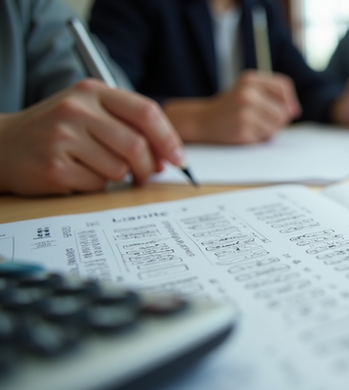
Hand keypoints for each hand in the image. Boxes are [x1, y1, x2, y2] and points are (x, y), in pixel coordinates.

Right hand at [0, 79, 184, 195]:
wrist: (4, 144)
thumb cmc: (57, 129)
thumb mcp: (90, 112)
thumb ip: (129, 125)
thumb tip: (169, 156)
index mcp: (92, 91)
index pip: (145, 112)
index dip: (168, 138)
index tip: (178, 158)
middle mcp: (77, 110)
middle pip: (136, 145)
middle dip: (149, 167)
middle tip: (147, 175)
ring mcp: (63, 138)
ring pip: (119, 168)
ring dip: (120, 176)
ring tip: (100, 169)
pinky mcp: (55, 167)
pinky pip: (98, 185)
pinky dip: (97, 186)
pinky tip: (79, 174)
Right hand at [164, 71, 300, 143]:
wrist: (202, 121)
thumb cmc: (231, 107)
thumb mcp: (248, 90)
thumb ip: (273, 96)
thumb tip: (294, 111)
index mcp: (249, 79)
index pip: (283, 86)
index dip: (290, 100)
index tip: (291, 110)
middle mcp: (247, 93)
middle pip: (283, 111)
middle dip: (278, 120)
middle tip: (260, 119)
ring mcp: (244, 112)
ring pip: (276, 126)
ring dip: (269, 130)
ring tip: (252, 125)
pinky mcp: (242, 129)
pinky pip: (265, 138)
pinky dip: (260, 138)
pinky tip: (246, 132)